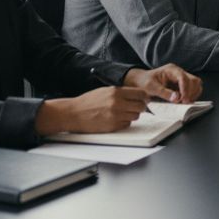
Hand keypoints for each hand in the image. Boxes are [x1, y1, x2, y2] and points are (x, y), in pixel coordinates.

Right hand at [35, 86, 149, 134]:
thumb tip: (138, 95)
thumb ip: (122, 92)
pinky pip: (127, 124)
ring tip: (122, 112)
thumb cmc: (88, 101)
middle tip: (135, 107)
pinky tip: (116, 119)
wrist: (73, 113)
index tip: (144, 99)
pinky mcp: (112, 126)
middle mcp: (117, 103)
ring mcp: (115, 116)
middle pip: (141, 106)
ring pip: (136, 116)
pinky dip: (124, 122)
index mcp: (116, 92)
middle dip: (140, 107)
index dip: (144, 97)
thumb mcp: (105, 91)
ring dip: (132, 115)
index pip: (141, 94)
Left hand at [124, 64, 201, 103]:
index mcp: (171, 70)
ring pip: (196, 84)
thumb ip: (164, 93)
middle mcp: (179, 72)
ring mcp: (182, 78)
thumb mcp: (151, 87)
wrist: (140, 82)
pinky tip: (184, 101)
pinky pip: (193, 89)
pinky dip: (192, 96)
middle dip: (191, 92)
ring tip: (184, 102)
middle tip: (184, 103)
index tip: (183, 100)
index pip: (183, 77)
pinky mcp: (182, 85)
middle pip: (194, 80)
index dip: (185, 89)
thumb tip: (177, 98)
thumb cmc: (144, 82)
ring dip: (193, 94)